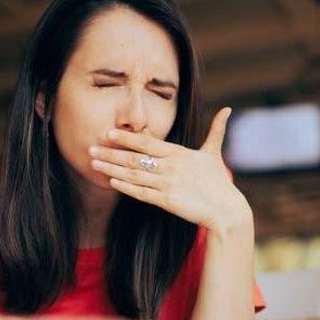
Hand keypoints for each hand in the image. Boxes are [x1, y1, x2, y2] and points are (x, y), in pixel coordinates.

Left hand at [89, 107, 251, 232]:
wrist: (225, 210)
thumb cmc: (218, 182)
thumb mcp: (214, 153)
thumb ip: (216, 130)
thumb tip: (228, 109)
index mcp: (179, 153)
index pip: (147, 141)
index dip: (126, 137)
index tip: (108, 133)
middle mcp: (170, 166)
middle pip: (134, 157)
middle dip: (111, 152)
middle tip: (91, 148)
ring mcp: (167, 184)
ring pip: (133, 174)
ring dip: (112, 168)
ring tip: (94, 164)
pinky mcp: (167, 201)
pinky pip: (141, 193)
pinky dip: (125, 187)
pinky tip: (111, 181)